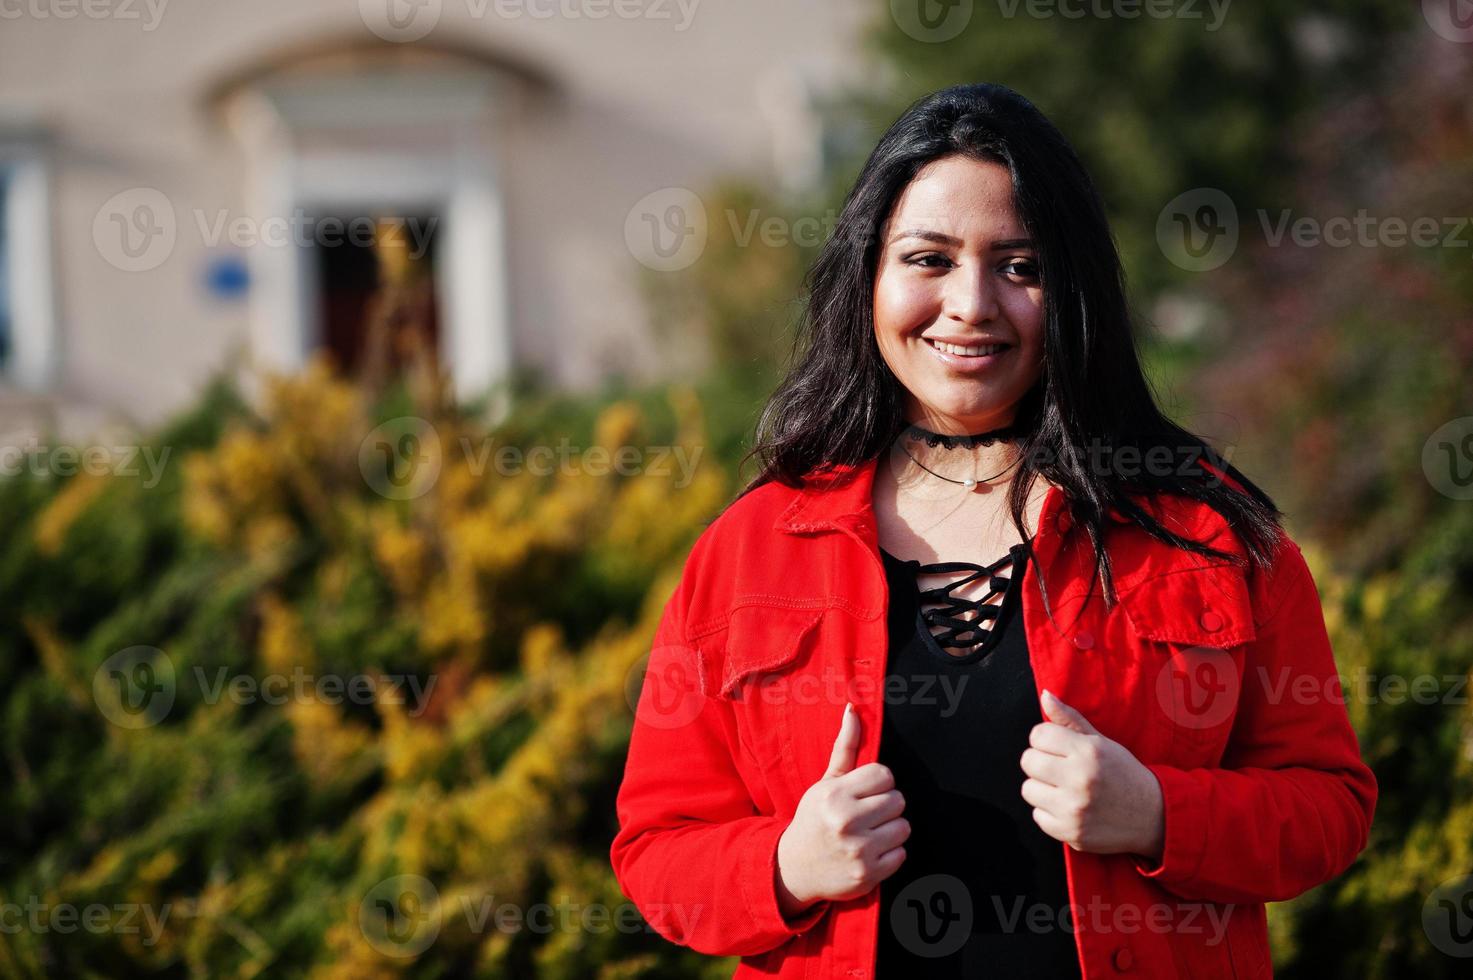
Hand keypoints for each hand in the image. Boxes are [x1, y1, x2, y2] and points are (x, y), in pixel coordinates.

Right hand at [775, 702, 909, 917]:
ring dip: (891, 830)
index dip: (879, 783)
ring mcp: (857, 850)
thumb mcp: (825, 782)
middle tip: (867, 814)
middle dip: (886, 806)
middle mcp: (845, 821)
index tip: (865, 793)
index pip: (884, 775)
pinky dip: (890, 854)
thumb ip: (845, 747)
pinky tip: (870, 852)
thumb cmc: (814, 818)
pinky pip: (901, 855)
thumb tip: (854, 708)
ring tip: (870, 833)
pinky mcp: (867, 875)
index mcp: (835, 794)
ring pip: (903, 827)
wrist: (795, 868)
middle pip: (897, 800)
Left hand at [1019, 689, 1164, 858]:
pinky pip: (1038, 816)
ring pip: (1029, 789)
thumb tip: (1045, 695)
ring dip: (1042, 788)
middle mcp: (1080, 779)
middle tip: (1059, 769)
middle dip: (1040, 762)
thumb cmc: (1123, 774)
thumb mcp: (1101, 742)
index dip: (1045, 740)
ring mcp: (1074, 809)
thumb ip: (1069, 719)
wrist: (1153, 816)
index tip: (1057, 748)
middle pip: (1028, 761)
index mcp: (1088, 751)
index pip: (1038, 735)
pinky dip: (1049, 813)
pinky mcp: (1071, 833)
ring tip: (1064, 789)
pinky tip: (1069, 808)